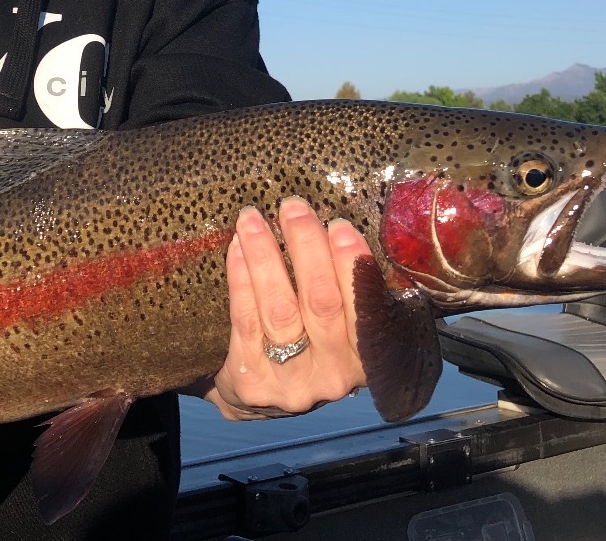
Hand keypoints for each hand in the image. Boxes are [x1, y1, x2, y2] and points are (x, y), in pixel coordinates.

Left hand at [201, 197, 368, 419]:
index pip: (365, 307)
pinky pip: (245, 320)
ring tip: (252, 219)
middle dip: (306, 247)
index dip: (351, 264)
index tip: (338, 224)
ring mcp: (292, 381)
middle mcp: (334, 374)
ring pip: (280, 310)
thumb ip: (346, 290)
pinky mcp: (253, 381)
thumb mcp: (341, 328)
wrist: (258, 399)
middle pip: (321, 302)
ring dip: (265, 256)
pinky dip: (241, 278)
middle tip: (292, 206)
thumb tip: (333, 224)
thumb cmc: (308, 344)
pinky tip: (237, 248)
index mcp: (367, 357)